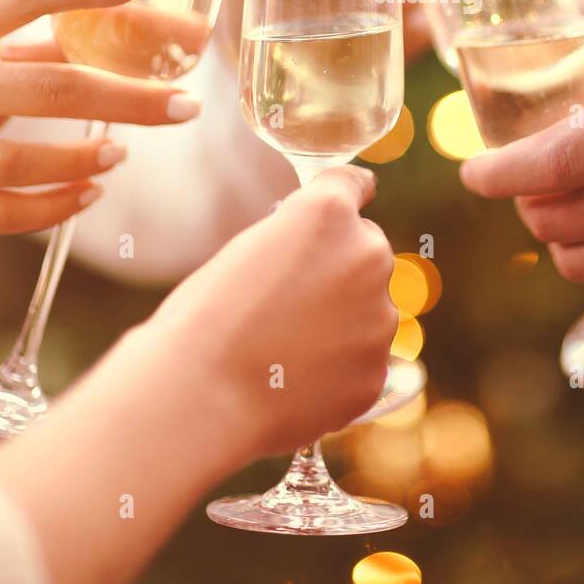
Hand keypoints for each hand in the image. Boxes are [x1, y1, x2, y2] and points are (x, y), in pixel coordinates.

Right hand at [0, 0, 200, 232]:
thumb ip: (44, 39)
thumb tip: (141, 17)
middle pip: (55, 89)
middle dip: (130, 99)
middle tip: (189, 105)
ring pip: (26, 158)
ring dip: (85, 158)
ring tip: (123, 153)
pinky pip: (8, 211)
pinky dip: (55, 206)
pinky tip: (93, 193)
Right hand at [148, 164, 396, 460]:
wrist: (203, 398)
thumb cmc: (207, 318)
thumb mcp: (247, 249)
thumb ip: (295, 241)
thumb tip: (316, 256)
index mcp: (329, 214)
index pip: (353, 184)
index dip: (345, 197)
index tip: (353, 197)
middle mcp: (367, 256)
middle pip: (366, 252)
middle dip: (341, 269)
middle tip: (292, 301)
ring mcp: (379, 317)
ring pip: (370, 311)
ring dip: (343, 322)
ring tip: (286, 350)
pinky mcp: (376, 371)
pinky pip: (361, 362)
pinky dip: (338, 369)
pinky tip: (295, 381)